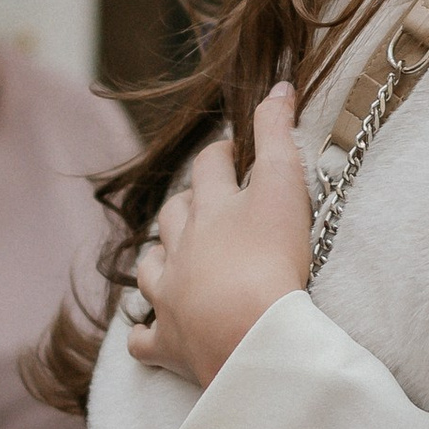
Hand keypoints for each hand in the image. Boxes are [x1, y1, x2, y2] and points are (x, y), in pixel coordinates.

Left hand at [129, 85, 310, 389]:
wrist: (250, 334)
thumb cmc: (271, 259)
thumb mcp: (284, 186)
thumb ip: (279, 134)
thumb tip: (277, 84)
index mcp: (210, 209)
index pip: (209, 167)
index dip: (221, 156)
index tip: (232, 153)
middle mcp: (181, 247)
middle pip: (174, 214)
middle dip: (187, 204)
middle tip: (208, 204)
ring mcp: (168, 296)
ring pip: (152, 268)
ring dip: (161, 258)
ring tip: (174, 258)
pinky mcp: (169, 343)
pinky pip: (145, 339)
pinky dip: (147, 333)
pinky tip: (152, 331)